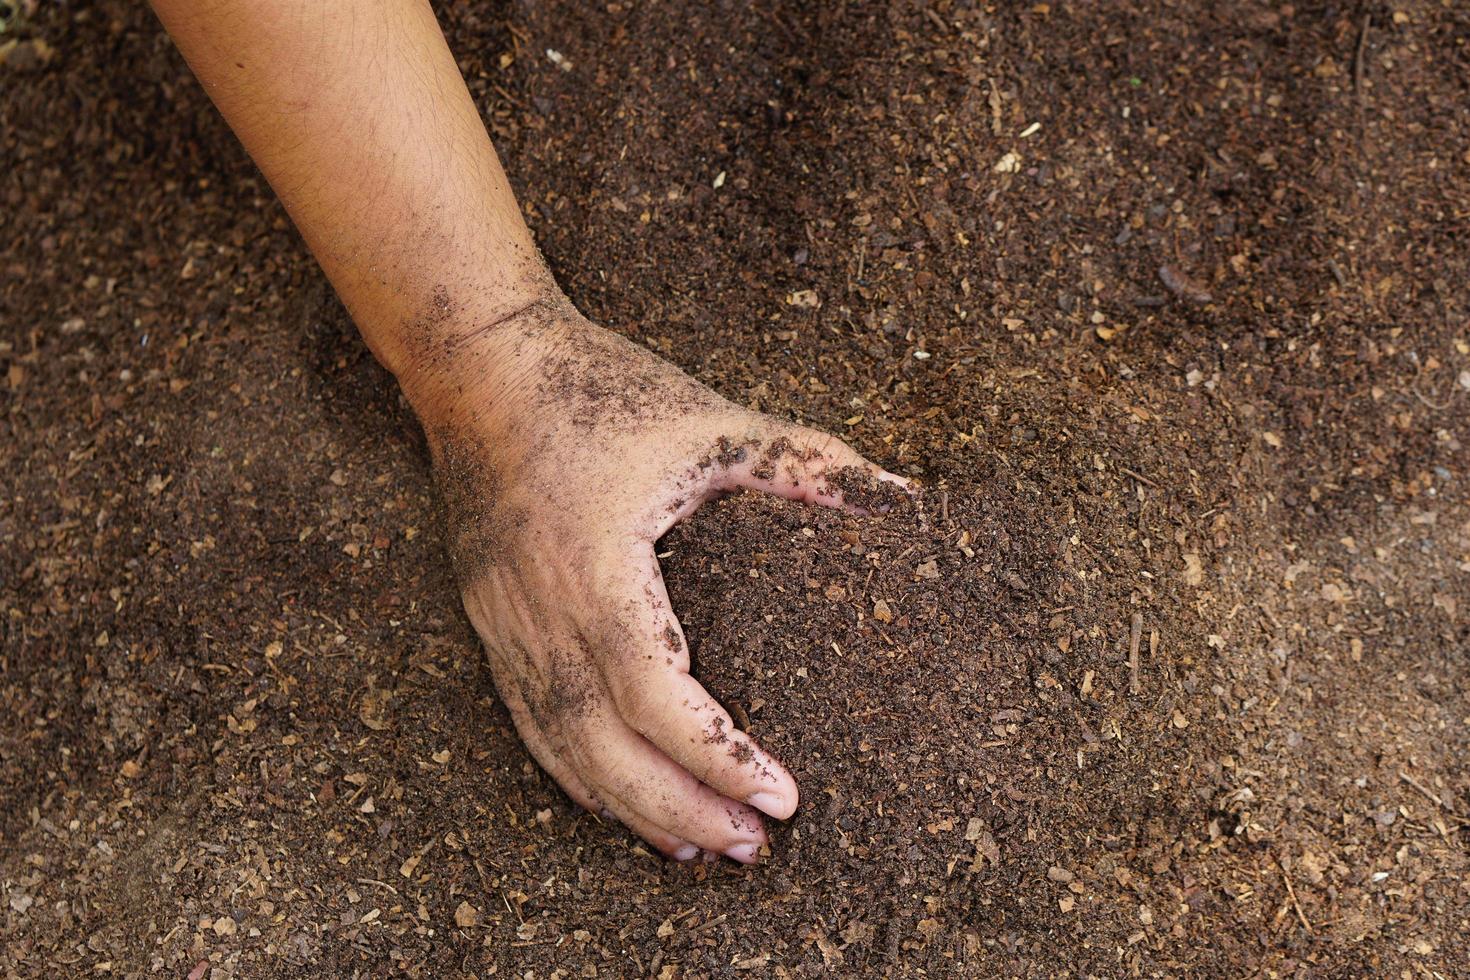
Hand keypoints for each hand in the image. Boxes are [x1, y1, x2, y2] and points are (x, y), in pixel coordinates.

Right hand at [407, 292, 906, 862]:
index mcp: (595, 566)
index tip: (783, 797)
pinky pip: (529, 720)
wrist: (477, 364)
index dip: (717, 754)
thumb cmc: (597, 389)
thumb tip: (896, 498)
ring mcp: (504, 622)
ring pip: (560, 747)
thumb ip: (802, 463)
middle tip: (752, 846)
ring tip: (698, 851)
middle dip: (679, 808)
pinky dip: (577, 775)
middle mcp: (539, 610)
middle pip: (602, 745)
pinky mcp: (491, 620)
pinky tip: (619, 804)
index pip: (655, 691)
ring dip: (629, 808)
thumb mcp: (707, 421)